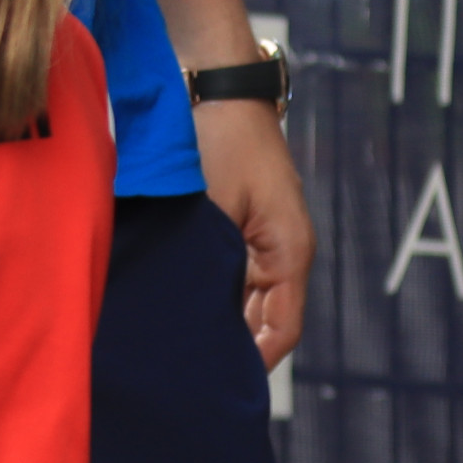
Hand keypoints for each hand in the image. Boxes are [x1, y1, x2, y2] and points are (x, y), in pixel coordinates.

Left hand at [193, 98, 311, 365]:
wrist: (212, 80)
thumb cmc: (216, 137)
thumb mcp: (210, 207)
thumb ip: (207, 263)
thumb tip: (193, 314)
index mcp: (288, 253)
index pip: (278, 331)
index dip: (250, 361)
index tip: (214, 383)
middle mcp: (282, 250)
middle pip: (261, 318)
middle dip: (227, 340)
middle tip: (184, 365)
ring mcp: (262, 235)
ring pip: (242, 295)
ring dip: (214, 311)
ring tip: (174, 335)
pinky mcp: (239, 219)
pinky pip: (229, 269)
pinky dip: (207, 284)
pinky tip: (174, 293)